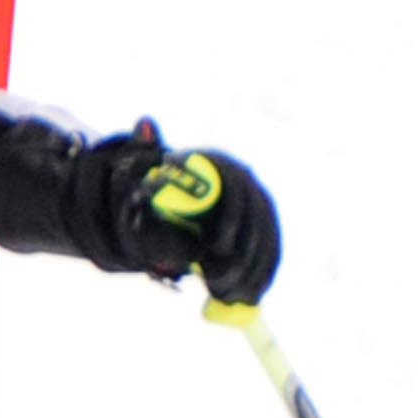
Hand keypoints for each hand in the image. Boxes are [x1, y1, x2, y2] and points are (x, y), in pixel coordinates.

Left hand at [132, 145, 281, 306]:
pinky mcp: (268, 229)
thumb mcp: (150, 175)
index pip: (237, 191)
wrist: (181, 204)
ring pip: (266, 241)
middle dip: (242, 256)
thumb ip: (146, 154)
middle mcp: (249, 183)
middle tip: (218, 281)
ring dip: (250, 273)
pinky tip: (246, 296)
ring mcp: (262, 206)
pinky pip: (272, 254)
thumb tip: (146, 121)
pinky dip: (260, 278)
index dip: (230, 221)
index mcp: (222, 166)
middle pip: (258, 221)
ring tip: (227, 295)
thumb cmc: (161, 188)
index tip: (214, 249)